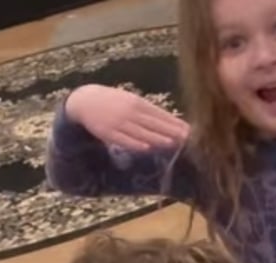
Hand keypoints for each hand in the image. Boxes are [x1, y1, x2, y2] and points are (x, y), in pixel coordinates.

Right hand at [65, 84, 189, 151]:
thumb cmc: (114, 102)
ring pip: (141, 132)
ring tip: (173, 144)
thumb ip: (150, 112)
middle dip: (171, 131)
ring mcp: (119, 122)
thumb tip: (172, 122)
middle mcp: (129, 112)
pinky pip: (124, 140)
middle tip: (187, 139)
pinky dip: (136, 144)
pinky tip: (147, 148)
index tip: (190, 130)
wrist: (85, 101)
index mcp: (137, 102)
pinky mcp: (109, 133)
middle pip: (154, 123)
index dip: (175, 123)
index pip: (160, 114)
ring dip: (158, 138)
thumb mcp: (131, 101)